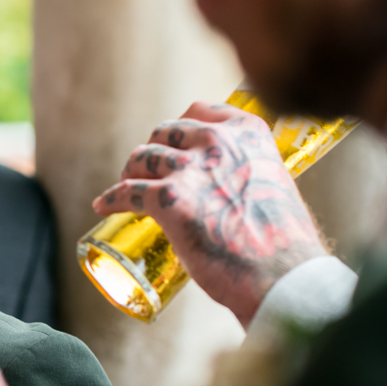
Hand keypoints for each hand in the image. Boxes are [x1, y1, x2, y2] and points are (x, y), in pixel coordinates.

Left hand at [93, 101, 327, 324]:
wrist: (281, 275)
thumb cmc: (282, 242)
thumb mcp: (272, 183)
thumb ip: (248, 172)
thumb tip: (225, 186)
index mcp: (247, 132)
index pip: (198, 110)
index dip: (179, 129)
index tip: (172, 144)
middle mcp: (217, 141)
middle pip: (164, 132)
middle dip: (153, 150)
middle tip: (147, 172)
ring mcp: (190, 168)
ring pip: (142, 158)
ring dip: (130, 171)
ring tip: (126, 185)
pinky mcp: (168, 199)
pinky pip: (127, 192)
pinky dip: (111, 199)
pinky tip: (104, 205)